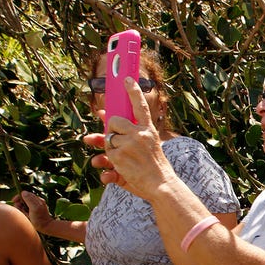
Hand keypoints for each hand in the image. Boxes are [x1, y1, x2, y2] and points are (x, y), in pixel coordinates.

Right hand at [11, 190, 54, 232]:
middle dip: (19, 204)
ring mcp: (33, 207)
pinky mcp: (31, 213)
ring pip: (22, 205)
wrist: (45, 227)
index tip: (14, 200)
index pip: (25, 194)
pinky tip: (26, 217)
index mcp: (36, 199)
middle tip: (22, 211)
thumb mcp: (35, 208)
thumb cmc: (40, 218)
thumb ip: (29, 200)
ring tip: (26, 215)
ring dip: (21, 210)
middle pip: (22, 200)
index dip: (18, 196)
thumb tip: (23, 192)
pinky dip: (23, 213)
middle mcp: (34, 202)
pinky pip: (23, 211)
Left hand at [84, 77, 175, 198]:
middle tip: (120, 142)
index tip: (126, 78)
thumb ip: (129, 135)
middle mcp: (140, 134)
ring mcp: (129, 144)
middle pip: (115, 121)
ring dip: (111, 151)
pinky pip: (105, 155)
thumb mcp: (148, 148)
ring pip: (108, 139)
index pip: (140, 106)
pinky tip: (118, 171)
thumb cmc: (154, 169)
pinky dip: (108, 164)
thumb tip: (103, 117)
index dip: (133, 91)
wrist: (161, 186)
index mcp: (149, 130)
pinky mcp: (119, 155)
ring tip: (125, 161)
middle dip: (112, 131)